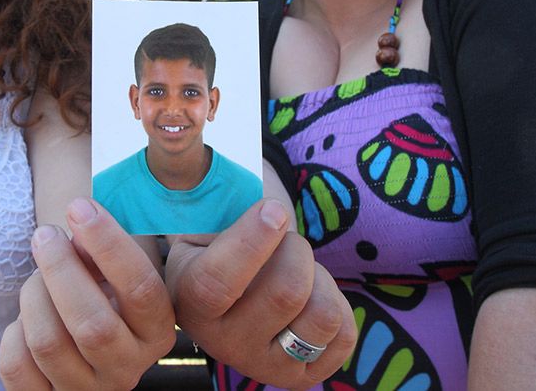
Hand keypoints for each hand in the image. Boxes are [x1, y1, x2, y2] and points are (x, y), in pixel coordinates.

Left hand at [0, 198, 174, 389]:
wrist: (89, 342)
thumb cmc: (106, 293)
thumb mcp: (120, 271)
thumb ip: (106, 248)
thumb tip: (79, 221)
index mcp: (157, 331)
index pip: (141, 289)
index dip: (109, 244)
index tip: (80, 207)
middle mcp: (128, 368)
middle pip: (92, 324)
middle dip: (61, 270)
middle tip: (45, 234)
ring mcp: (87, 390)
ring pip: (48, 342)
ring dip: (34, 295)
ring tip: (37, 276)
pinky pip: (16, 366)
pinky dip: (13, 332)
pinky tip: (27, 318)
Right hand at [166, 199, 356, 388]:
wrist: (232, 294)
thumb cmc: (220, 246)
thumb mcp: (200, 225)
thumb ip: (203, 202)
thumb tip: (211, 167)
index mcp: (191, 303)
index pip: (219, 282)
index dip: (251, 242)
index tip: (274, 208)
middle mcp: (224, 344)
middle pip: (286, 292)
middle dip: (296, 249)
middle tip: (283, 239)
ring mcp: (264, 364)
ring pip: (320, 316)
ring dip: (320, 280)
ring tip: (296, 271)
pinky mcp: (301, 377)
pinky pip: (344, 336)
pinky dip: (338, 306)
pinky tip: (310, 300)